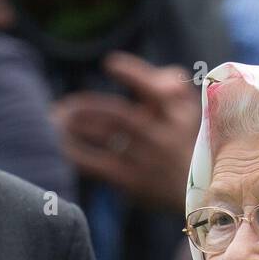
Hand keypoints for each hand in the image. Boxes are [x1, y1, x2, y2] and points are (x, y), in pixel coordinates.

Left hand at [53, 52, 200, 213]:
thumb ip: (169, 83)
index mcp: (180, 115)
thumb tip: (134, 67)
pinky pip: (97, 163)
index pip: (158, 90)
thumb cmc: (188, 144)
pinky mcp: (133, 182)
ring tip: (56, 121)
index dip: (133, 74)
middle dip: (86, 107)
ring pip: (104, 134)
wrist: (203, 196)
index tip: (110, 63)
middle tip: (63, 107)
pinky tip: (61, 146)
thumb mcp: (190, 113)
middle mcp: (164, 136)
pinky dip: (75, 152)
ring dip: (75, 125)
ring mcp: (148, 160)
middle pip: (119, 114)